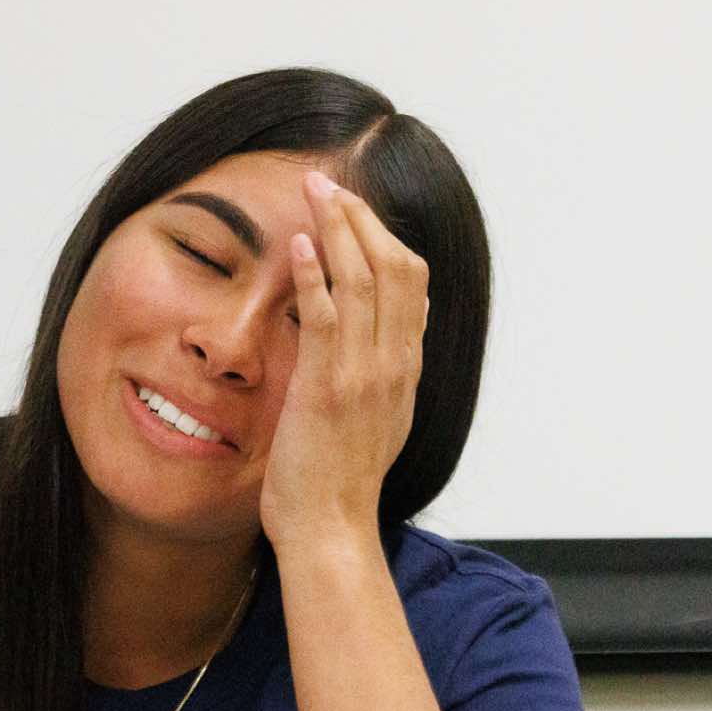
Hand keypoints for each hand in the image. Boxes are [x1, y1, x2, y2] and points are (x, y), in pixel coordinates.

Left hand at [259, 170, 427, 553]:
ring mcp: (365, 373)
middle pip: (394, 267)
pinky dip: (316, 274)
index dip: (384, 237)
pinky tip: (300, 243)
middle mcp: (395, 363)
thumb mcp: (381, 417)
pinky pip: (327, 315)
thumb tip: (403, 325)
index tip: (353, 209)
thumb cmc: (340, 481)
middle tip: (328, 183)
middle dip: (361, 217)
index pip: (411, 283)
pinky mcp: (329, 385)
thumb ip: (389, 369)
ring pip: (364, 280)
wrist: (331, 527)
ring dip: (337, 229)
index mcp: (405, 368)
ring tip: (314, 192)